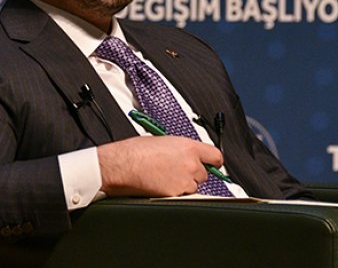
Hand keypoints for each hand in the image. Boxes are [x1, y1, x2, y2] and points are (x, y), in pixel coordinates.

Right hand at [97, 136, 223, 196]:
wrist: (122, 166)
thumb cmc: (135, 151)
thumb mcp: (162, 141)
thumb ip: (180, 148)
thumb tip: (186, 154)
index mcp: (188, 147)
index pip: (216, 156)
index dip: (214, 162)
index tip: (213, 164)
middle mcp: (190, 164)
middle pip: (204, 174)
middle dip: (193, 174)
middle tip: (177, 171)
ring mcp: (184, 181)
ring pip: (193, 186)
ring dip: (183, 184)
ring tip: (164, 177)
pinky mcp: (176, 195)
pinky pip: (182, 196)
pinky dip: (174, 193)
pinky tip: (160, 185)